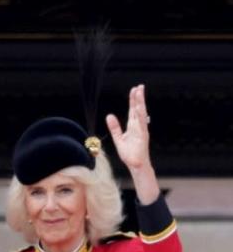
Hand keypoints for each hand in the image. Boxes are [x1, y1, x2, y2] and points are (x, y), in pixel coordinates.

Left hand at [106, 84, 159, 203]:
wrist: (135, 164)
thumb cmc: (129, 153)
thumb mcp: (118, 138)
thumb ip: (114, 127)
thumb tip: (109, 115)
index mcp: (133, 126)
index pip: (133, 110)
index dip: (133, 100)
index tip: (134, 90)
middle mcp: (139, 126)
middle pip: (138, 109)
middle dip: (138, 98)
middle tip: (139, 86)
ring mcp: (142, 130)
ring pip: (141, 113)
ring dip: (140, 103)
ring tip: (140, 92)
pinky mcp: (143, 136)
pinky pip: (141, 124)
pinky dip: (140, 115)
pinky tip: (139, 108)